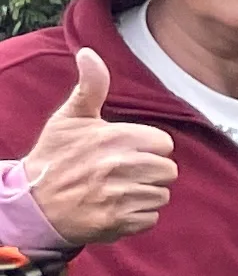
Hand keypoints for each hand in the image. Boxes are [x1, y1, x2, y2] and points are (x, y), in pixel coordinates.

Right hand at [18, 48, 175, 246]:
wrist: (32, 204)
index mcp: (113, 138)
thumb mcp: (70, 119)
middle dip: (150, 172)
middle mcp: (119, 167)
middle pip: (168, 171)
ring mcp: (119, 197)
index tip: (128, 150)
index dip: (149, 147)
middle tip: (123, 172)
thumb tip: (89, 53)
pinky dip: (137, 217)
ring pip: (161, 195)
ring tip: (118, 190)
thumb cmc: (55, 158)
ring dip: (145, 194)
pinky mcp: (117, 223)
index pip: (164, 144)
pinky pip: (151, 218)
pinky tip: (115, 208)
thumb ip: (91, 87)